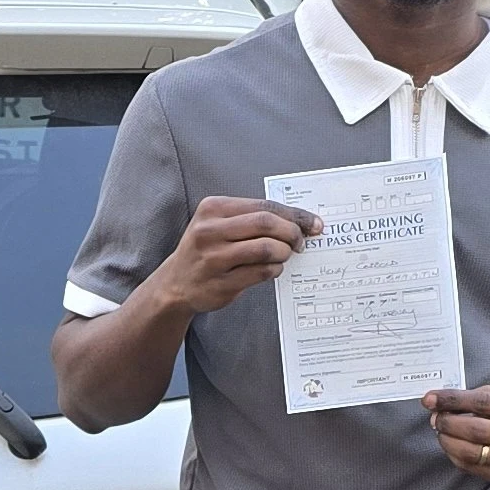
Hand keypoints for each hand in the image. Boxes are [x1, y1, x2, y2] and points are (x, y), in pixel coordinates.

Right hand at [158, 194, 321, 317]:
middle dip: (292, 232)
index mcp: (212, 208)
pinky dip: (274, 269)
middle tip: (300, 242)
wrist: (176, 283)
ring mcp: (214, 259)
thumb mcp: (219, 223)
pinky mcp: (220, 283)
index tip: (313, 223)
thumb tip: (299, 220)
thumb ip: (252, 218)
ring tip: (284, 255)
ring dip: (284, 253)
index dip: (294, 214)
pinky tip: (272, 268)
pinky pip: (260, 273)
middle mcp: (209, 231)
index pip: (264, 206)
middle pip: (266, 223)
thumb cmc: (206, 249)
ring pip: (266, 249)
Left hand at [424, 383, 489, 482]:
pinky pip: (472, 468)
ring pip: (472, 453)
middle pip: (477, 431)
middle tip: (435, 417)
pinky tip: (451, 444)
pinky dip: (455, 455)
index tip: (431, 398)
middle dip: (448, 423)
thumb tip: (440, 403)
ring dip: (448, 441)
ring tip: (441, 430)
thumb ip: (479, 396)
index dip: (453, 401)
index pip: (484, 403)